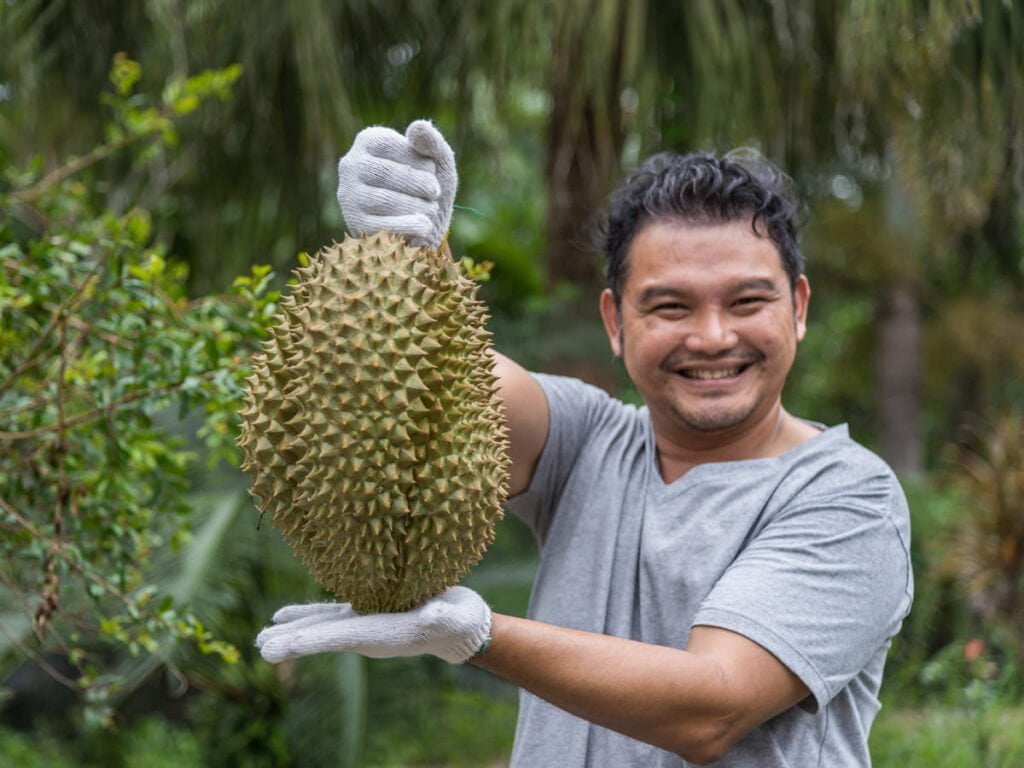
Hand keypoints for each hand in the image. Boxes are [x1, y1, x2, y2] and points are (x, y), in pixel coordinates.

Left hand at [256, 586, 490, 664]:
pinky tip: (283, 615)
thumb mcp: (454, 616)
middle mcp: (369, 634)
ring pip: (321, 627)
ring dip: (292, 631)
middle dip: (293, 642)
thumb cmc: (459, 620)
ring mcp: (364, 623)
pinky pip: (329, 614)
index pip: (344, 638)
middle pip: (324, 637)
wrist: (461, 627)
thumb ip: (443, 616)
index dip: (315, 639)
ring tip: (262, 637)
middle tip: (261, 648)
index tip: (286, 645)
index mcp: (386, 634)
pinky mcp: (366, 611)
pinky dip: (306, 614)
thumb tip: (431, 616)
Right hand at [336, 119, 457, 249]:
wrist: (423, 227)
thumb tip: (418, 127)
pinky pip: (382, 225)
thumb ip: (432, 143)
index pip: (391, 145)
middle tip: (434, 193)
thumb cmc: (428, 188)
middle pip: (386, 173)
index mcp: (368, 141)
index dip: (417, 160)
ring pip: (384, 200)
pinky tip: (425, 226)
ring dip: (417, 206)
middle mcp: (351, 164)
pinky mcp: (355, 223)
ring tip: (431, 209)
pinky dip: (409, 226)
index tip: (432, 170)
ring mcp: (349, 194)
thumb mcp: (438, 163)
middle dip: (419, 184)